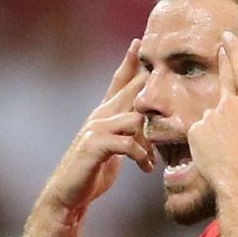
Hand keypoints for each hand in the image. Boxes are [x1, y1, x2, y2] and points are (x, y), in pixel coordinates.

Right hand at [41, 41, 151, 214]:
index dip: (129, 61)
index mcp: (104, 114)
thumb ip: (127, 135)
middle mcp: (99, 116)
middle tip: (171, 75)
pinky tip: (146, 168)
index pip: (118, 81)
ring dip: (150, 138)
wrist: (67, 195)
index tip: (139, 41)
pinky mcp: (95, 146)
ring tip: (156, 157)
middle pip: (130, 90)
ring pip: (134, 118)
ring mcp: (96, 129)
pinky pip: (127, 143)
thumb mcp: (112, 149)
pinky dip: (141, 155)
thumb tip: (146, 132)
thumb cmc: (91, 173)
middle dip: (149, 81)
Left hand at [185, 32, 237, 189]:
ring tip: (229, 145)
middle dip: (223, 60)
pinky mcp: (195, 134)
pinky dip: (206, 138)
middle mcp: (228, 103)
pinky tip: (216, 153)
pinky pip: (200, 132)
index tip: (226, 36)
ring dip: (219, 122)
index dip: (234, 49)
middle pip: (224, 77)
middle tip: (219, 49)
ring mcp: (209, 118)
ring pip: (213, 114)